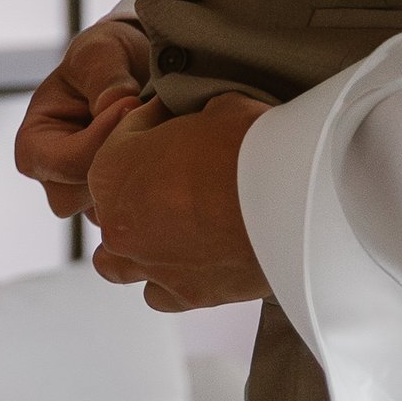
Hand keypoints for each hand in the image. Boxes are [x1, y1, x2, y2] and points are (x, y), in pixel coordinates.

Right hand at [14, 19, 152, 219]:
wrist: (133, 66)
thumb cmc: (103, 58)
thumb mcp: (99, 51)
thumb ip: (104, 75)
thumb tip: (114, 104)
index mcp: (33, 145)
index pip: (63, 163)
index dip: (99, 138)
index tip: (130, 104)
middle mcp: (54, 178)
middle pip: (81, 196)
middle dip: (116, 163)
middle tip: (144, 125)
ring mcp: (85, 192)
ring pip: (108, 209)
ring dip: (135, 175)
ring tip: (153, 135)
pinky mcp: (114, 198)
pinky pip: (132, 209)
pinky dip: (148, 184)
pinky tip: (161, 152)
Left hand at [87, 92, 269, 311]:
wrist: (289, 203)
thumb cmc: (246, 147)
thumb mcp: (215, 105)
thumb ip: (194, 116)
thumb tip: (204, 118)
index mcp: (112, 169)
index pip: (123, 138)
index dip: (155, 122)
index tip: (180, 118)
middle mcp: (119, 223)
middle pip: (116, 201)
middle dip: (141, 183)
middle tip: (183, 168)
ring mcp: (149, 264)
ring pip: (117, 262)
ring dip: (136, 242)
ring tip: (168, 224)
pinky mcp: (185, 295)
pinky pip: (159, 291)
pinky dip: (168, 275)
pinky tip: (192, 255)